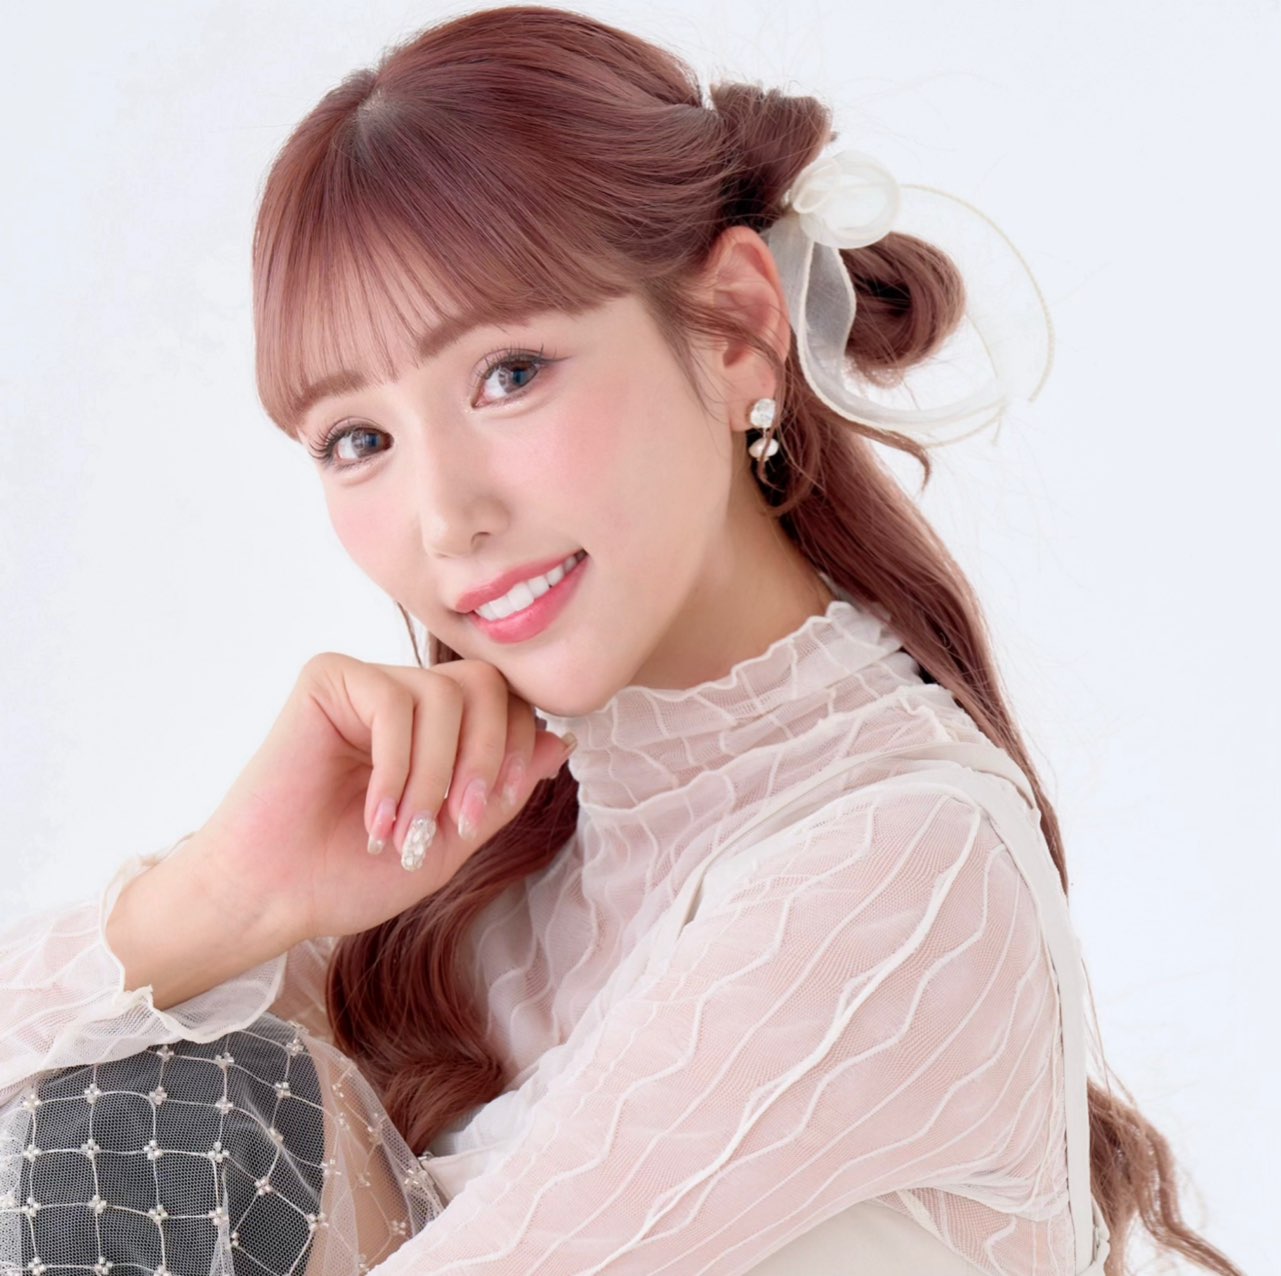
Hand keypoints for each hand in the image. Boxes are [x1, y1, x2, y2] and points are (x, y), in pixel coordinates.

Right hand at [192, 653, 575, 944]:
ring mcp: (367, 683)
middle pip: (486, 683)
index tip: (482, 813)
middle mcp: (406, 696)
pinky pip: (393, 701)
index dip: (514, 751)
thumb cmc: (350, 874)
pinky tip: (374, 816)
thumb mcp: (451, 841)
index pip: (508, 702)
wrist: (272, 897)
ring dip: (434, 775)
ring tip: (403, 831)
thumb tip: (562, 740)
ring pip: (444, 693)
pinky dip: (395, 768)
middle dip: (485, 755)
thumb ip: (502, 792)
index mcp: (439, 730)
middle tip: (459, 820)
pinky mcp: (327, 678)